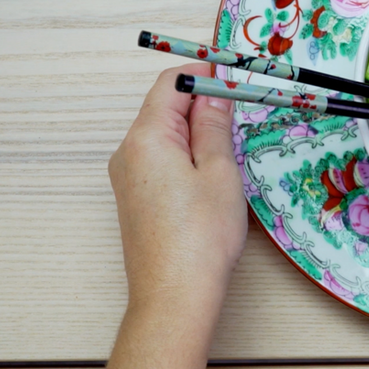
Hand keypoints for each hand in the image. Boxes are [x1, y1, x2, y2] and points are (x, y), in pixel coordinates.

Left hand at [102, 64, 245, 368]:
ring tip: (230, 148)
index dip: (204, 73)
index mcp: (146, 137)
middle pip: (164, 106)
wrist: (175, 295)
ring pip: (164, 134)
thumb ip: (214, 125)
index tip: (235, 76)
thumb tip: (214, 92)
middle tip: (241, 110)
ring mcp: (127, 176)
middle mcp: (128, 152)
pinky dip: (186, 153)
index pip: (171, 84)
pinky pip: (160, 159)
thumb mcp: (220, 171)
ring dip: (196, 130)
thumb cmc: (201, 235)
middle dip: (202, 101)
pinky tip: (211, 173)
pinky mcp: (135, 198)